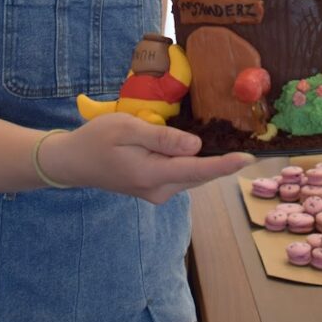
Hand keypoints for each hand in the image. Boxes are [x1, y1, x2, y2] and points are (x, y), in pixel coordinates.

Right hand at [36, 114, 252, 203]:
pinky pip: (180, 175)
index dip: (225, 164)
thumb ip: (162, 138)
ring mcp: (156, 192)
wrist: (72, 162)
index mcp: (152, 175)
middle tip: (245, 143)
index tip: (249, 158)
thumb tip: (196, 146)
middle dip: (221, 161)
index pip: (198, 171)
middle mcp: (159, 190)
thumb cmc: (97, 139)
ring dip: (206, 161)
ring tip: (227, 142)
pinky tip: (196, 147)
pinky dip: (191, 163)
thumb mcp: (127, 129)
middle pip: (198, 174)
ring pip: (191, 175)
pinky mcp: (153, 189)